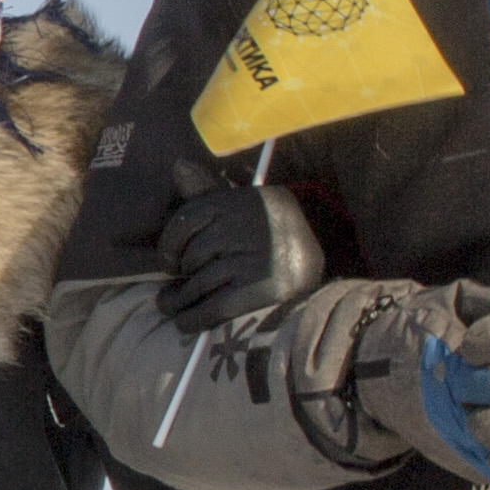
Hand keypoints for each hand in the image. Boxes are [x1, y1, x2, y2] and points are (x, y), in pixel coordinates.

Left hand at [156, 172, 326, 335]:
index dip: (170, 244)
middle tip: (175, 289)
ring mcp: (262, 256)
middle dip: (181, 275)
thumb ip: (209, 194)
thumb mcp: (245, 214)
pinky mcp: (265, 288)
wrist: (319, 285)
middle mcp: (257, 223)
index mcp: (252, 199)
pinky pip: (214, 306)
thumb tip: (178, 165)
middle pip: (195, 251)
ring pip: (200, 281)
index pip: (190, 217)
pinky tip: (184, 323)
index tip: (170, 261)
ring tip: (173, 307)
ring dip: (180, 301)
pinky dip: (193, 319)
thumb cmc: (273, 248)